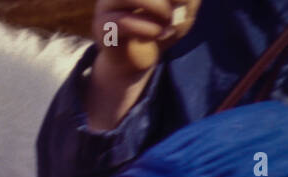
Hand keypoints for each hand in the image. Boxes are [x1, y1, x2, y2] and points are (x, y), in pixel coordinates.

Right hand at [87, 0, 199, 128]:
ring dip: (159, 8)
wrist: (136, 61)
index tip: (185, 1)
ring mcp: (105, 7)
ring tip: (168, 22)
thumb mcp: (183, 9)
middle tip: (178, 9)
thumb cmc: (160, 29)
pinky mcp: (102, 28)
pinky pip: (124, 23)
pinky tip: (156, 34)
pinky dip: (148, 29)